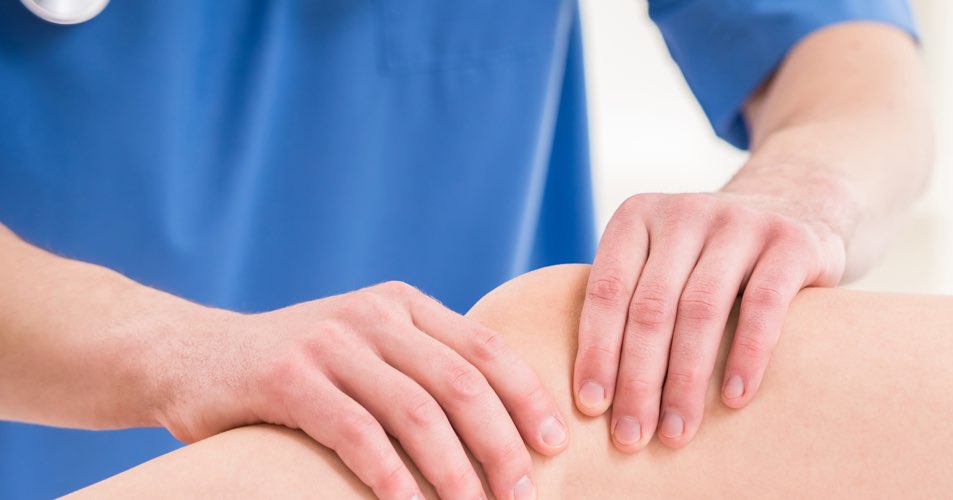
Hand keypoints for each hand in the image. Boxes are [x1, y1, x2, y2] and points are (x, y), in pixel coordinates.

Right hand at [152, 281, 563, 499]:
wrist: (188, 356)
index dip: (528, 399)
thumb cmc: (295, 371)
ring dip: (455, 471)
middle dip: (502, 445)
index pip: (487, 350)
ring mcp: (328, 343)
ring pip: (417, 412)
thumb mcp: (365, 351)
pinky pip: (356, 433)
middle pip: (463, 384)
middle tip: (523, 494)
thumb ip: (422, 368)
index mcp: (404, 305)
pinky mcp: (286, 378)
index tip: (556, 446)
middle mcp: (373, 315)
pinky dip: (390, 476)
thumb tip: (505, 424)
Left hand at [574, 190, 846, 450]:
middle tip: (632, 437)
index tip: (592, 408)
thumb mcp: (664, 262)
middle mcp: (685, 213)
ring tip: (677, 432)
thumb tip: (590, 398)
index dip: (596, 351)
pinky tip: (734, 398)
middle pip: (651, 307)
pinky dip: (747, 355)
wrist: (796, 206)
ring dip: (685, 380)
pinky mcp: (791, 241)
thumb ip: (629, 304)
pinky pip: (763, 306)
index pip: (607, 290)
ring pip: (701, 310)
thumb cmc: (711, 260)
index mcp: (638, 216)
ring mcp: (740, 222)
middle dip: (638, 380)